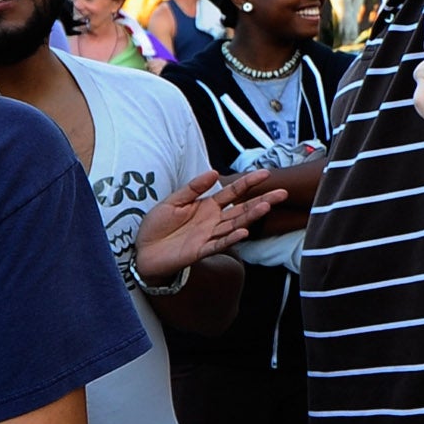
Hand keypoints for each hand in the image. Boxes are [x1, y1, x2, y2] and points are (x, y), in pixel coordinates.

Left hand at [135, 171, 271, 279]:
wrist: (142, 251)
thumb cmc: (156, 226)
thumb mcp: (172, 201)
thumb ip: (193, 188)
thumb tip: (215, 172)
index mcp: (207, 206)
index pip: (232, 192)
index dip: (248, 183)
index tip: (265, 174)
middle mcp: (212, 221)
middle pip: (241, 209)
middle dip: (261, 200)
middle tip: (281, 193)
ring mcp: (208, 236)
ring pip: (235, 225)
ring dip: (251, 216)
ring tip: (266, 206)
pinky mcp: (200, 251)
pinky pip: (218, 244)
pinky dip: (231, 238)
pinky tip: (243, 231)